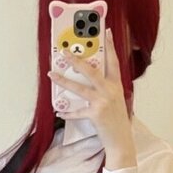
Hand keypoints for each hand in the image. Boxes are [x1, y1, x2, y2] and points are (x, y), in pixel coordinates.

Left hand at [48, 28, 136, 168]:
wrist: (120, 140)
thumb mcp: (115, 100)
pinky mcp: (95, 114)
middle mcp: (110, 91)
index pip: (113, 61)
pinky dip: (67, 112)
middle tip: (64, 52)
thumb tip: (89, 79)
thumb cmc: (116, 120)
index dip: (110, 46)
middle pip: (91, 71)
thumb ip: (106, 88)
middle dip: (76, 60)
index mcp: (116, 85)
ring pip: (79, 88)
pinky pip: (76, 111)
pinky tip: (58, 111)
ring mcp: (102, 102)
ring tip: (51, 74)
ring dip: (63, 81)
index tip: (107, 31)